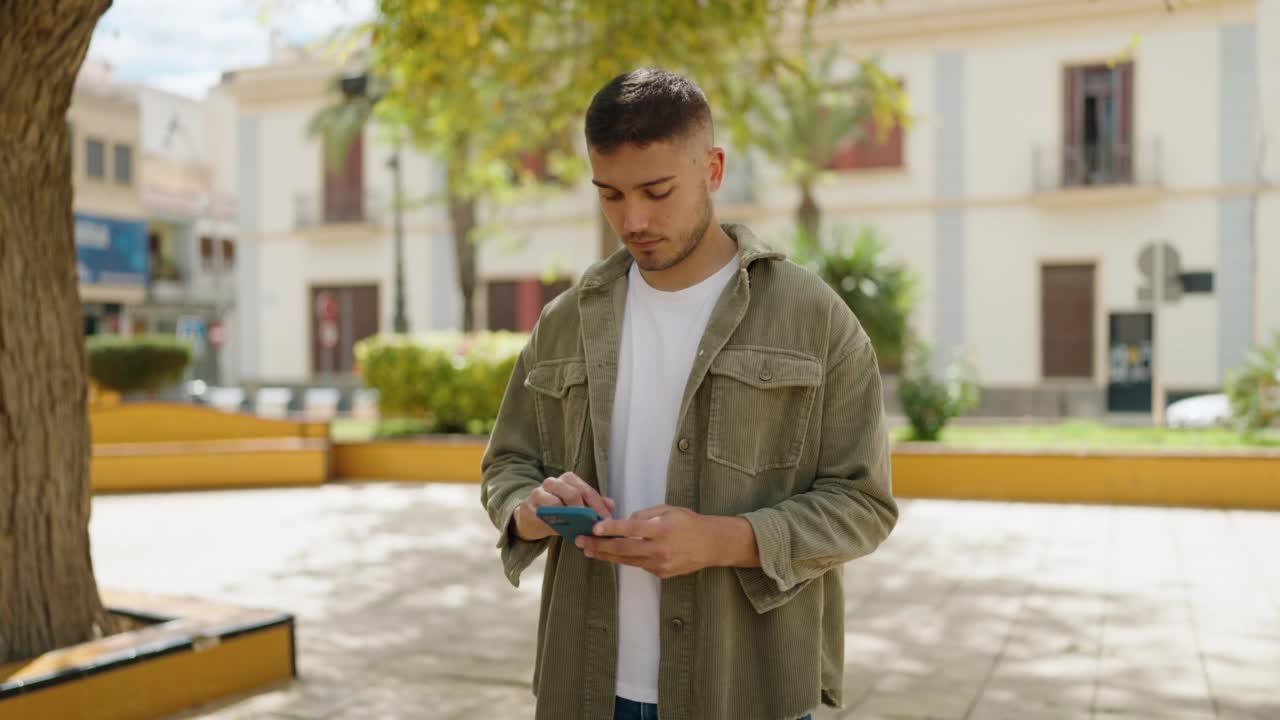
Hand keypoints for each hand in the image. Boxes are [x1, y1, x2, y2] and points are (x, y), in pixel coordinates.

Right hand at [513, 472, 614, 541]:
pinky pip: (543, 517)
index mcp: (567, 479)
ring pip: (556, 504)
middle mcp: (552, 482)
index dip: (598, 507)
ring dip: (570, 519)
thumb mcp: (577, 506)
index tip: (607, 521)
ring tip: (580, 530)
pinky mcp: (527, 508)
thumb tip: (611, 505)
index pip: (586, 490)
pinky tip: (563, 532)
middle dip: (586, 512)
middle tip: (594, 527)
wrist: (529, 518)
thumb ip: (594, 504)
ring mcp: (537, 493)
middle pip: (573, 494)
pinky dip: (554, 525)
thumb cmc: (557, 511)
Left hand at [578, 505, 722, 578]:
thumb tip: (624, 522)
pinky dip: (626, 559)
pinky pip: (638, 565)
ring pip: (626, 560)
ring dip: (605, 555)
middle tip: (581, 542)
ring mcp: (660, 564)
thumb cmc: (688, 523)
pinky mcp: (660, 573)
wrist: (711, 545)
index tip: (594, 528)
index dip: (611, 529)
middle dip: (598, 546)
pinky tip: (613, 554)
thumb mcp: (668, 510)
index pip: (631, 528)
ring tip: (589, 550)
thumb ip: (645, 515)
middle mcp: (660, 549)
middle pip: (623, 549)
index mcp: (661, 529)